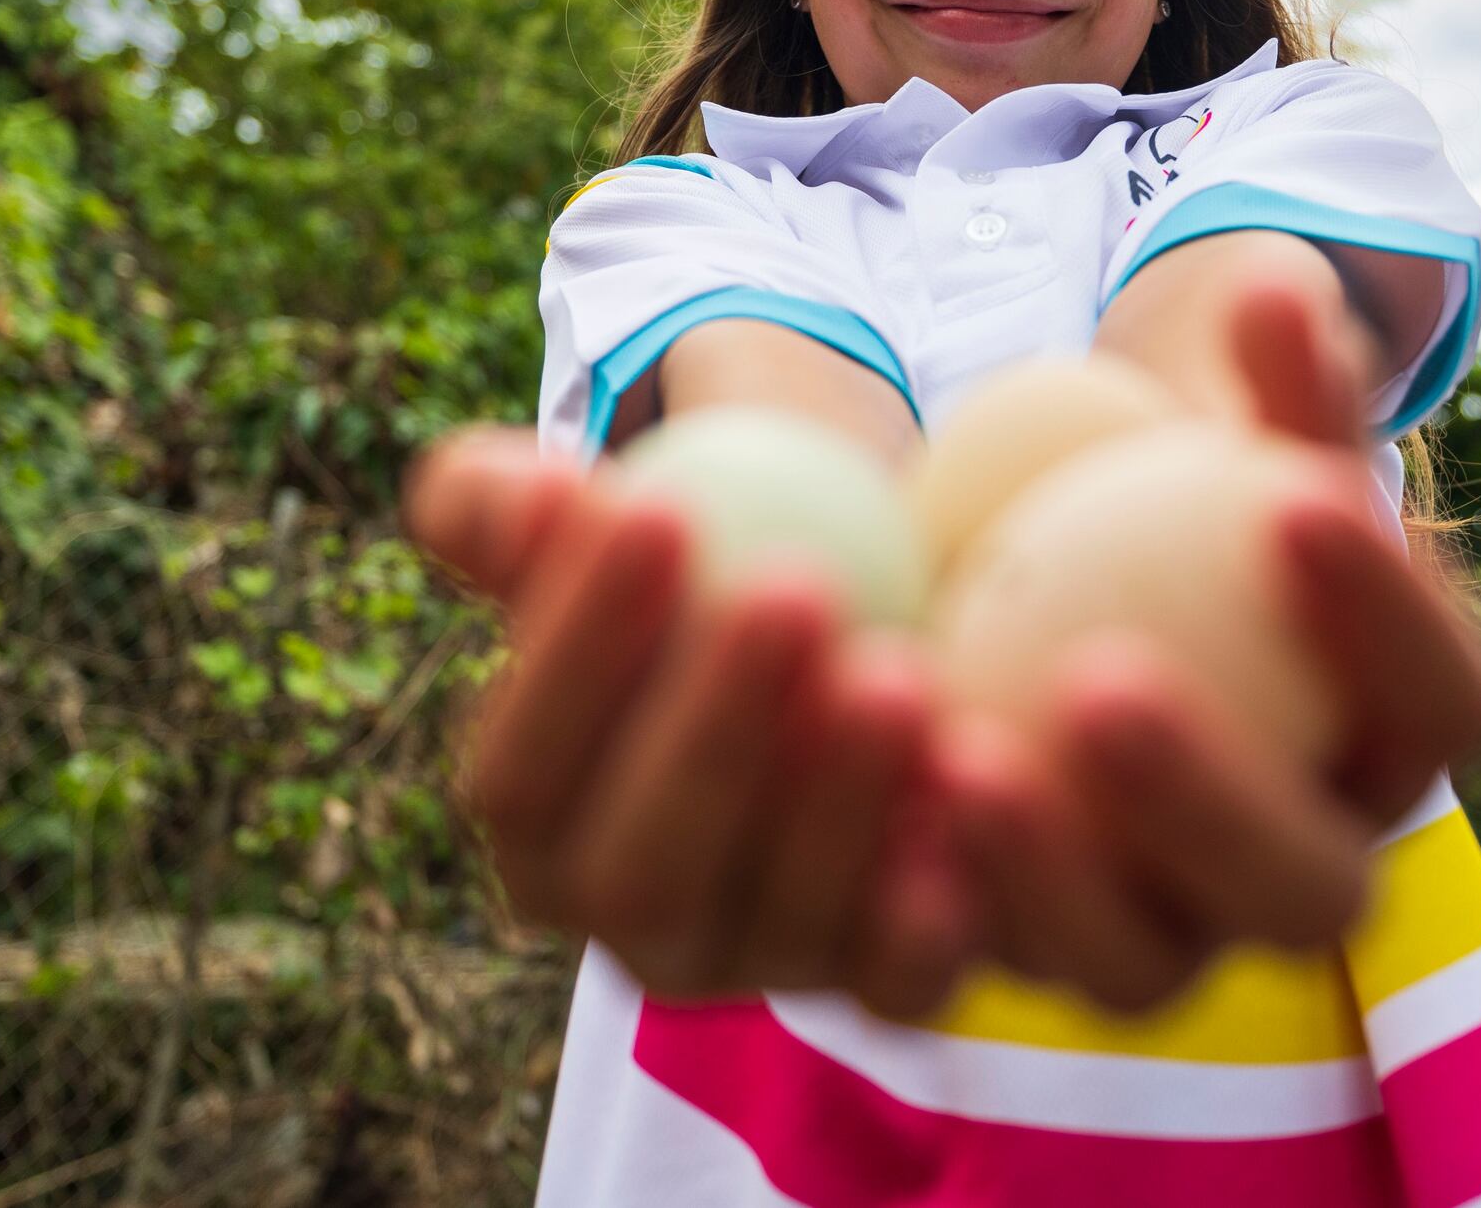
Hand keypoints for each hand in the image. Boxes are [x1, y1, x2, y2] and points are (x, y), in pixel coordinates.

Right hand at [404, 427, 977, 1016]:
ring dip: (838, 798)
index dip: (577, 650)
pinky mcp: (883, 987)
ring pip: (782, 920)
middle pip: (642, 868)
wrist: (859, 642)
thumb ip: (512, 509)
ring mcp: (762, 965)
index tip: (657, 509)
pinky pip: (906, 976)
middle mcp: (635, 925)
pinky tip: (968, 781)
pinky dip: (933, 901)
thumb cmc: (700, 578)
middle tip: (794, 589)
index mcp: (537, 834)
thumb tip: (517, 493)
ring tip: (897, 667)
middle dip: (712, 731)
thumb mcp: (604, 528)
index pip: (521, 774)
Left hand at [946, 279, 1480, 1009]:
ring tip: (957, 748)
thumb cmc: (1183, 507)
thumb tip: (1276, 285)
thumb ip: (1270, 379)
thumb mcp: (1225, 435)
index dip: (1391, 613)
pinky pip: (999, 972)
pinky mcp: (1052, 966)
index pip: (1448, 698)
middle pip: (1314, 891)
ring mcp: (1183, 943)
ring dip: (1054, 873)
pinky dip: (940, 902)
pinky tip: (871, 805)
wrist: (1079, 608)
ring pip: (1146, 971)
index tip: (1290, 498)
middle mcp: (1316, 869)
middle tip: (1100, 676)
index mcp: (1402, 738)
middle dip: (1216, 798)